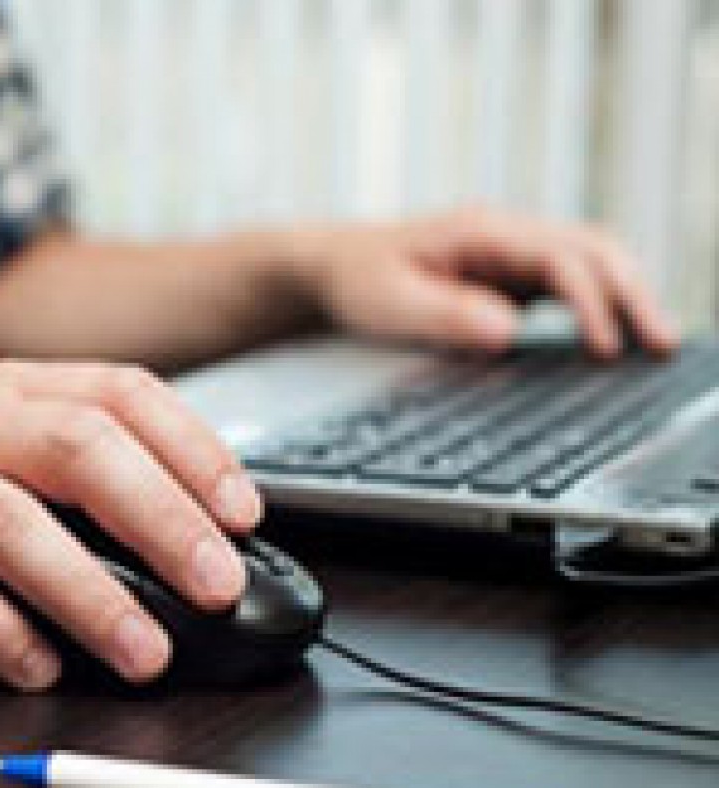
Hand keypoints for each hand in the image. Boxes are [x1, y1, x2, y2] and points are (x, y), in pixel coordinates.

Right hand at [0, 361, 261, 689]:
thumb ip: (70, 469)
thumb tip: (183, 536)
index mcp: (11, 391)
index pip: (122, 395)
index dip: (194, 450)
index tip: (243, 512)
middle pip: (82, 451)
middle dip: (164, 519)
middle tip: (217, 585)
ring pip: (16, 526)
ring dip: (91, 593)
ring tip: (144, 650)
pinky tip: (36, 665)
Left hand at [285, 207, 679, 356]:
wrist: (333, 266)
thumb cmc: (358, 279)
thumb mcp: (390, 302)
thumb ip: (446, 315)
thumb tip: (508, 330)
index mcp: (482, 232)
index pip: (559, 258)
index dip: (590, 302)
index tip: (604, 347)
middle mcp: (507, 236)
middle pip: (593, 251)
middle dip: (632, 294)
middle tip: (662, 343)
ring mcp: (513, 254)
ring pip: (591, 263)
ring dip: (626, 296)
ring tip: (657, 343)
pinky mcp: (511, 278)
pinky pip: (570, 284)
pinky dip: (601, 306)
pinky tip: (616, 339)